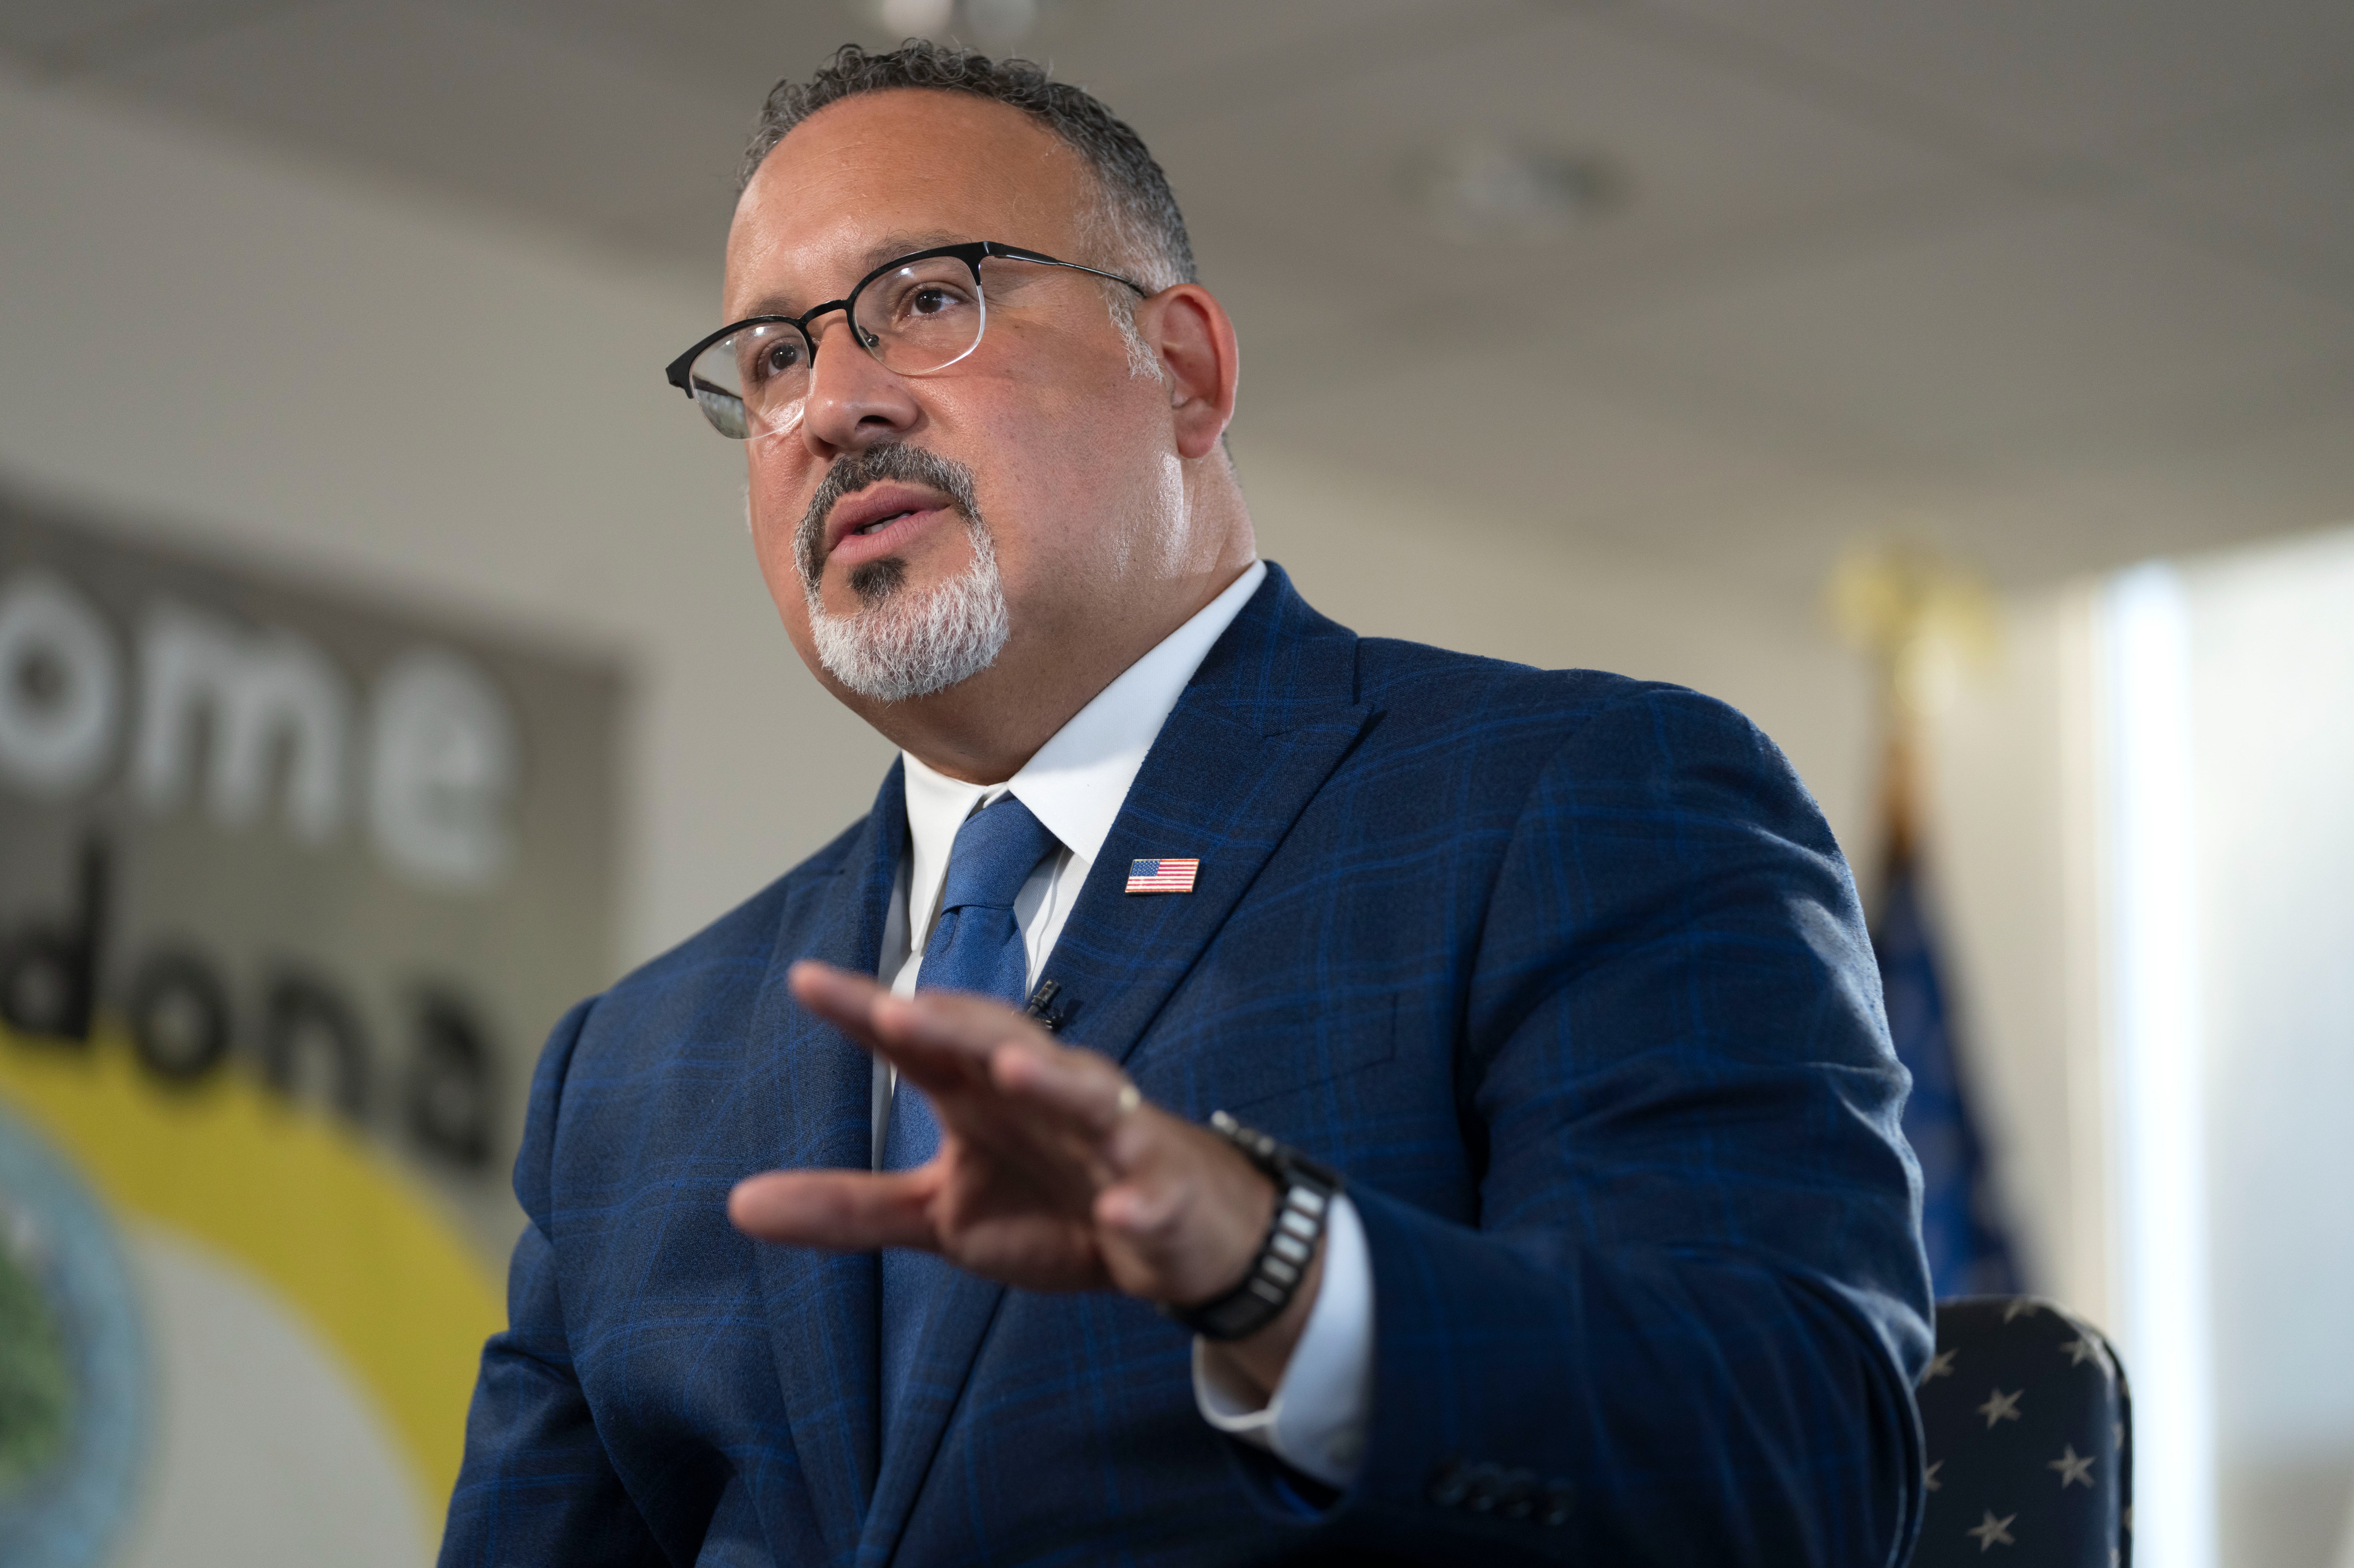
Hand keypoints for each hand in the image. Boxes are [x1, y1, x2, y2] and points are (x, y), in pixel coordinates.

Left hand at [729, 960, 1320, 1392]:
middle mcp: (1045, 1094)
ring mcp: (1109, 1138)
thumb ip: (848, 1207)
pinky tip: (1120, 1212)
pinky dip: (1136, 1203)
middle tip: (899, 1011)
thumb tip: (736, 1203)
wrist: (1170, 1235)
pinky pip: (1149, 1194)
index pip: (920, 1044)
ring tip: (1012, 1070)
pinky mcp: (1160, 1190)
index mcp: (984, 1094)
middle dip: (956, 1025)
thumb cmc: (1053, 1204)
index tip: (806, 981)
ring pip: (1084, 1096)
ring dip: (1052, 1080)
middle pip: (999, 1044)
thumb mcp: (938, 1215)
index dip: (866, 1012)